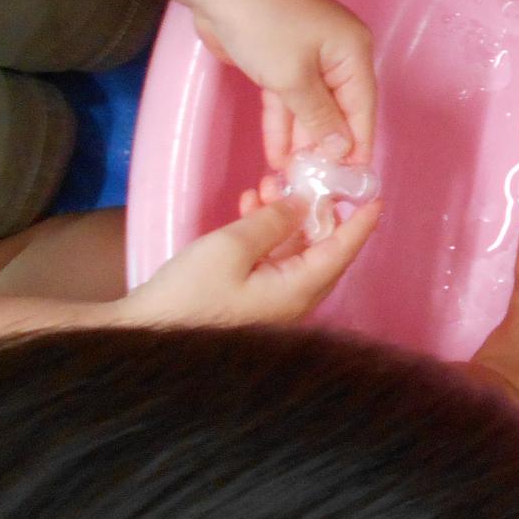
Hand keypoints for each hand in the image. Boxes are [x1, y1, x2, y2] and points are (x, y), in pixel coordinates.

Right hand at [119, 196, 380, 325]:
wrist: (143, 339)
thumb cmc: (187, 296)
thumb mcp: (229, 249)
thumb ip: (271, 223)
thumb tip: (303, 205)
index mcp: (299, 290)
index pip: (342, 251)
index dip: (359, 222)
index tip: (375, 197)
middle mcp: (294, 301)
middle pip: (321, 250)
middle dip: (315, 212)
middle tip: (306, 179)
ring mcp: (272, 305)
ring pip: (294, 254)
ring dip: (285, 219)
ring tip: (268, 186)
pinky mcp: (250, 304)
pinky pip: (271, 264)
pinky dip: (265, 237)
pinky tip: (248, 209)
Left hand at [192, 0, 376, 170]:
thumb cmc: (264, 26)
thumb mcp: (293, 77)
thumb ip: (319, 118)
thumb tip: (343, 149)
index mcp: (353, 53)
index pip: (362, 108)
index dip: (357, 145)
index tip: (353, 182)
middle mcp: (337, 57)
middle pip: (337, 111)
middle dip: (325, 148)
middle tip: (316, 186)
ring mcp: (307, 59)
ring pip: (310, 109)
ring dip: (300, 142)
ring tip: (293, 179)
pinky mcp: (280, 62)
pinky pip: (287, 101)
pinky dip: (282, 125)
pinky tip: (277, 155)